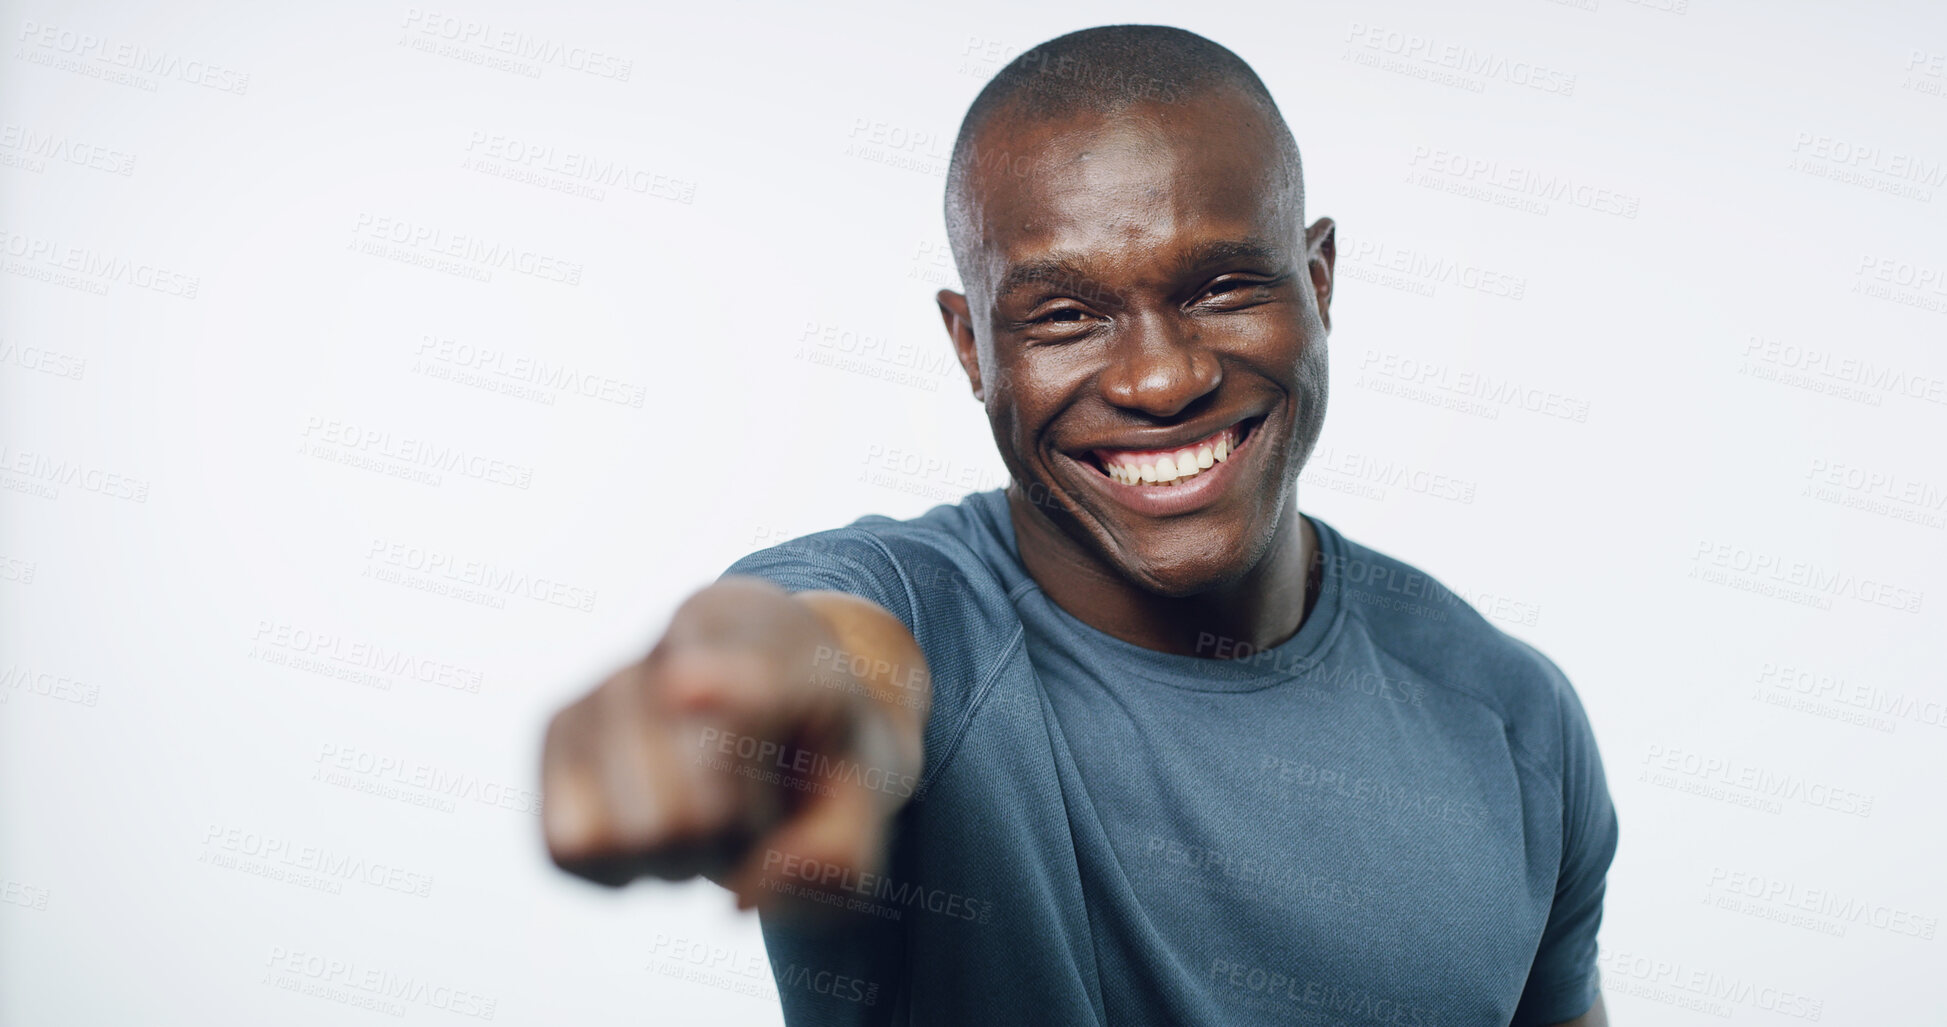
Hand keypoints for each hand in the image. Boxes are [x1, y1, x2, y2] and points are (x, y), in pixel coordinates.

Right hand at [541, 578, 919, 914]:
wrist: (778, 694)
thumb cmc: (824, 751)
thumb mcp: (869, 800)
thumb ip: (837, 855)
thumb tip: (739, 899)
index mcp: (782, 642)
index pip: (747, 677)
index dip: (720, 690)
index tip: (682, 685)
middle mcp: (685, 642)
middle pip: (693, 811)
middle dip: (738, 843)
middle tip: (756, 812)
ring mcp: (612, 679)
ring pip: (626, 835)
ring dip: (678, 859)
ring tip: (705, 813)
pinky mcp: (558, 725)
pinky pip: (569, 846)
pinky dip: (619, 867)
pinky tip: (652, 821)